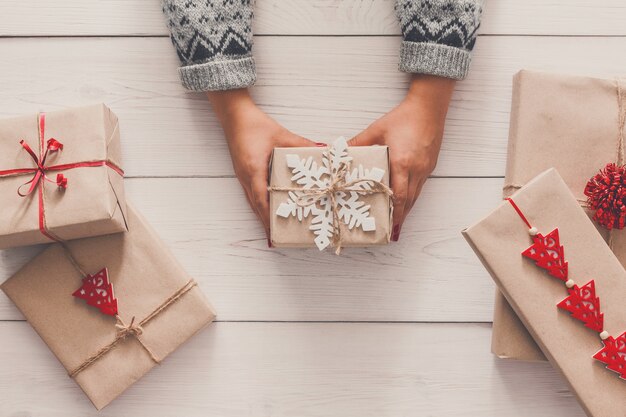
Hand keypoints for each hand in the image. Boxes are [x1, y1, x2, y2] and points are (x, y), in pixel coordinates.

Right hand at [207, 89, 314, 241]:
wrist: (234, 115)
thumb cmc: (255, 125)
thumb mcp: (281, 135)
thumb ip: (302, 144)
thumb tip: (323, 150)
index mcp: (253, 170)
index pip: (261, 200)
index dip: (268, 218)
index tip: (274, 234)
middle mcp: (245, 177)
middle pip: (255, 207)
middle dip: (265, 223)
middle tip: (277, 239)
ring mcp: (242, 176)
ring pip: (252, 202)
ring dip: (261, 216)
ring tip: (272, 230)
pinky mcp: (243, 172)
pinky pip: (252, 194)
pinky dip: (260, 204)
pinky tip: (268, 208)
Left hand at [349, 74, 455, 240]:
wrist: (429, 107)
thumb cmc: (403, 118)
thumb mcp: (377, 130)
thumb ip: (358, 143)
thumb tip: (339, 150)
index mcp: (402, 163)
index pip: (398, 195)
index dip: (394, 213)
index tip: (388, 227)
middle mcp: (416, 170)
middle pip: (409, 201)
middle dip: (400, 218)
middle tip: (390, 232)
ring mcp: (425, 169)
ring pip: (416, 196)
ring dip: (407, 209)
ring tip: (397, 223)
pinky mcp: (430, 165)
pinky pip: (420, 186)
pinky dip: (412, 197)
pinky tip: (405, 201)